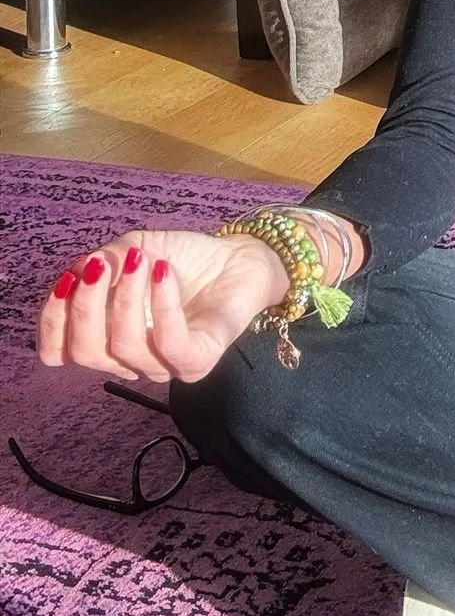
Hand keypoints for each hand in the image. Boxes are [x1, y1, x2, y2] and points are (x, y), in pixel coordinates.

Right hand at [36, 229, 288, 385]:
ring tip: (142, 261)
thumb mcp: (136, 249)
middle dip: (85, 307)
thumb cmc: (183, 258)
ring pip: (124, 347)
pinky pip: (171, 345)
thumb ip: (106, 261)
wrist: (240, 258)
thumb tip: (81, 271)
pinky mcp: (199, 359)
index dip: (53, 320)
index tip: (66, 280)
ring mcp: (165, 365)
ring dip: (126, 297)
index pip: (62, 351)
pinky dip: (162, 305)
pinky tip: (163, 273)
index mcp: (108, 339)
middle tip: (100, 266)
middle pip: (87, 352)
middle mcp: (132, 360)